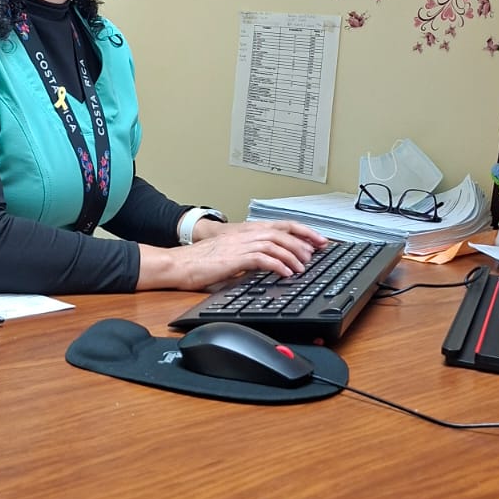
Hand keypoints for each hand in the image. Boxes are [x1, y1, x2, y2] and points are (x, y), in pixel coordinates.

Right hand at [136, 219, 326, 291]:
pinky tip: (286, 273)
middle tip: (317, 253)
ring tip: (303, 267)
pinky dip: (278, 265)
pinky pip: (263, 258)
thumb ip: (251, 258)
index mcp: (247, 231)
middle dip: (304, 242)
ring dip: (293, 255)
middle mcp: (246, 234)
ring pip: (275, 243)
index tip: (319, 240)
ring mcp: (240, 244)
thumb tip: (270, 268)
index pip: (281, 226)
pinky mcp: (235, 257)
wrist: (179, 264)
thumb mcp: (232, 256)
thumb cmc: (201, 262)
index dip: (303, 231)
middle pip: (282, 232)